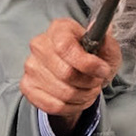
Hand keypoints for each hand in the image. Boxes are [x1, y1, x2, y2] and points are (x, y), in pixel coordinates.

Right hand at [20, 17, 120, 133]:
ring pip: (62, 92)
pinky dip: (72, 107)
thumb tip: (99, 33)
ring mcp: (31, 66)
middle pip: (66, 73)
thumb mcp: (108, 49)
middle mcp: (40, 44)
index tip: (102, 70)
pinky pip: (53, 105)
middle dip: (89, 82)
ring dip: (83, 96)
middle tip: (97, 82)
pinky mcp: (27, 86)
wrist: (80, 74)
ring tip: (90, 90)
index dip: (87, 63)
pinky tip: (79, 100)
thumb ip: (107, 43)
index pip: (65, 47)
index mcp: (60, 28)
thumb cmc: (93, 58)